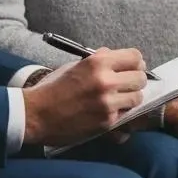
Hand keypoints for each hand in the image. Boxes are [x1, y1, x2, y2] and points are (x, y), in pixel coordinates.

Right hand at [22, 48, 146, 147]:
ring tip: (119, 98)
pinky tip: (109, 111)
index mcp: (98, 62)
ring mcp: (108, 103)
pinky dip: (120, 113)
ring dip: (130, 98)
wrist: (36, 114)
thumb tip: (116, 55)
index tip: (132, 67)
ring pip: (137, 97)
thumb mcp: (76, 65)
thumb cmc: (54, 87)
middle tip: (126, 84)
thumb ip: (99, 60)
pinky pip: (126, 114)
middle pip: (140, 77)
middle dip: (135, 80)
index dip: (136, 62)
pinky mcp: (107, 122)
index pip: (135, 57)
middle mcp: (106, 81)